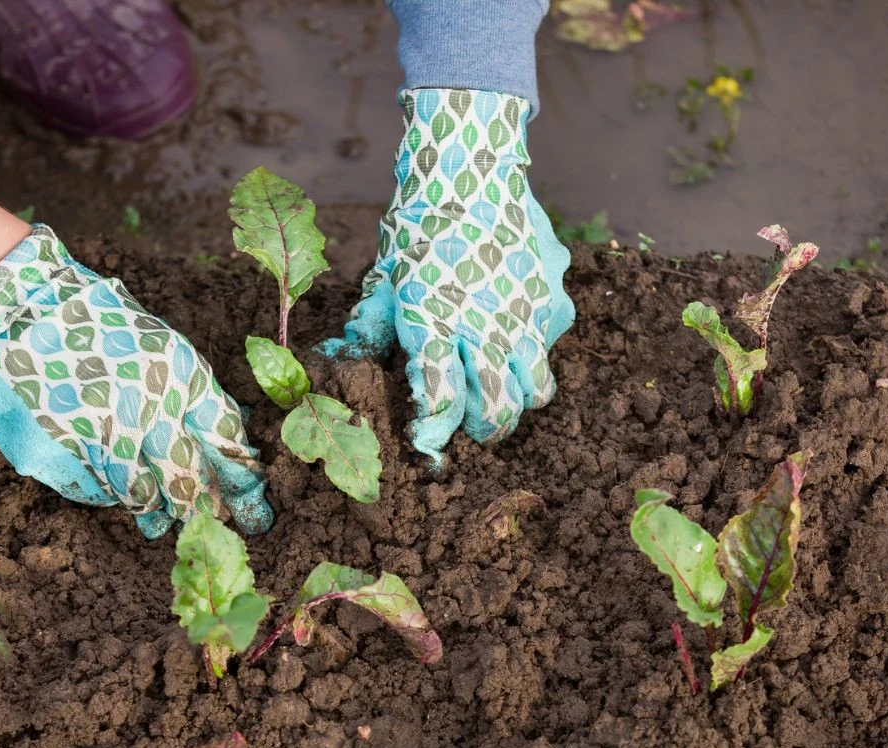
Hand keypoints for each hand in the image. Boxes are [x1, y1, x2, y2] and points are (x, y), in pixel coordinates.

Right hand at [0, 226, 271, 536]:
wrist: (26, 310)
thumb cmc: (110, 332)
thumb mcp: (171, 355)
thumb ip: (204, 405)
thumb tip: (238, 458)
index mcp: (177, 378)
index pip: (220, 445)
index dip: (239, 488)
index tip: (252, 516)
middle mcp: (139, 406)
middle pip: (182, 481)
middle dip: (198, 510)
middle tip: (205, 526)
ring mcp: (94, 431)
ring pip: (137, 495)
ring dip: (151, 507)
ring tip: (156, 517)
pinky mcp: (53, 451)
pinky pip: (93, 491)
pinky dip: (107, 493)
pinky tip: (108, 482)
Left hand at [321, 88, 574, 464]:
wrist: (471, 166)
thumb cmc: (419, 225)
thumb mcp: (384, 279)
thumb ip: (368, 329)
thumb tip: (332, 359)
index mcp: (434, 325)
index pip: (440, 401)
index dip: (433, 432)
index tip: (425, 442)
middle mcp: (485, 329)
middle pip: (496, 413)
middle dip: (481, 431)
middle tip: (470, 425)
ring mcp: (527, 317)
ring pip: (535, 391)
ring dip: (516, 402)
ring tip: (501, 394)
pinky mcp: (555, 301)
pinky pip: (551, 346)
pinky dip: (535, 352)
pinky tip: (516, 332)